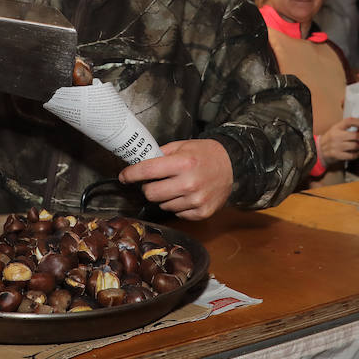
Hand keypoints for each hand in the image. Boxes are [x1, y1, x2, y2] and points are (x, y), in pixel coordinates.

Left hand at [117, 139, 232, 219]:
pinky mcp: (201, 213)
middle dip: (148, 186)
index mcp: (183, 163)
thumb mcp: (183, 146)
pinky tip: (186, 195)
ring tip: (175, 186)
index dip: (131, 174)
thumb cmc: (206, 154)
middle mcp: (189, 183)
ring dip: (164, 197)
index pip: (147, 171)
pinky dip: (177, 205)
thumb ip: (160, 154)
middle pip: (150, 193)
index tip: (124, 176)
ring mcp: (196, 200)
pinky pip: (176, 213)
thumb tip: (138, 162)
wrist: (234, 166)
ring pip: (162, 205)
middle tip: (154, 181)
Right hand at [318, 118, 358, 164]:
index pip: (349, 121)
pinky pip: (352, 155)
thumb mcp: (335, 130)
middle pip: (355, 136)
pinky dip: (355, 155)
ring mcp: (336, 146)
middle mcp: (336, 136)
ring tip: (358, 146)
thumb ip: (345, 127)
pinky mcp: (337, 155)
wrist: (319, 150)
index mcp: (336, 128)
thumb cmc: (330, 139)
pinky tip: (354, 153)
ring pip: (355, 146)